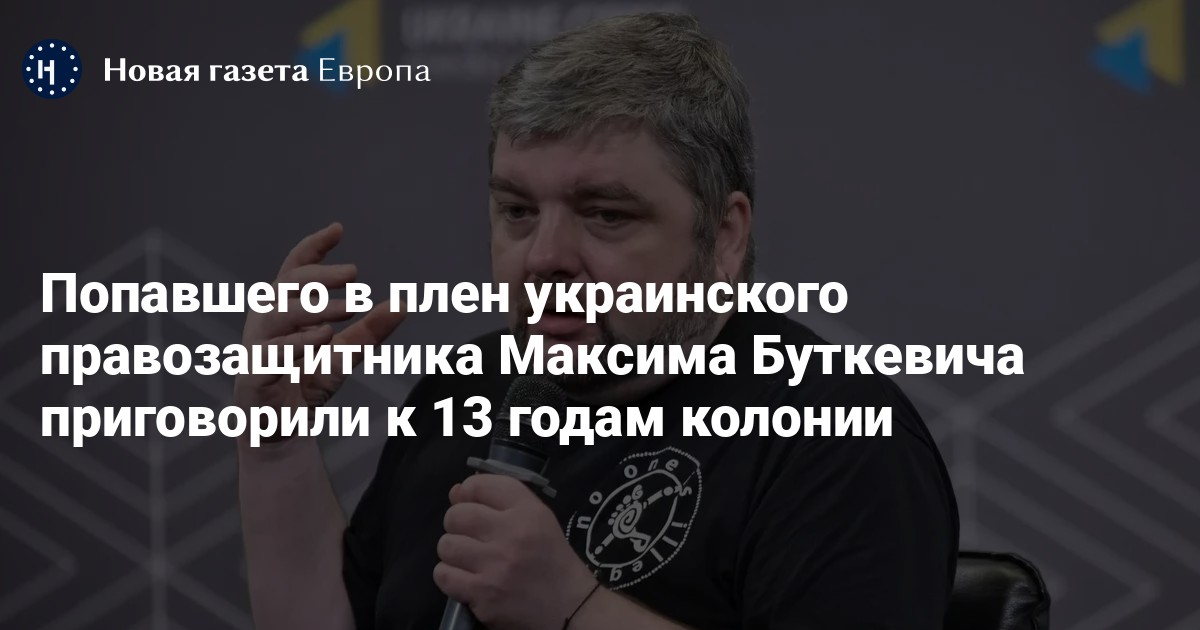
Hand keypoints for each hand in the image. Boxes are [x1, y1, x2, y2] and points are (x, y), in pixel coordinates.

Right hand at [233, 223, 406, 438]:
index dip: (313, 247)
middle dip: (319, 276)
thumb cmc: (306, 384)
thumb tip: (403, 303)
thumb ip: (370, 330)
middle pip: (285, 286)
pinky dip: (297, 344)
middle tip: (355, 273)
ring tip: (348, 307)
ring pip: (275, 315)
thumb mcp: (345, 353)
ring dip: (312, 307)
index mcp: (283, 309)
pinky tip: (324, 337)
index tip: (339, 230)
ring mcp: (256, 348)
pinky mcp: (253, 377)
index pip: (294, 270)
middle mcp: (265, 322)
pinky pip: (269, 355)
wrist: (283, 430)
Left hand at [434, 475, 598, 629]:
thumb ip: (500, 502)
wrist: (568, 607)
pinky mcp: (483, 594)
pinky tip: (465, 578)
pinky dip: (450, 576)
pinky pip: (444, 575)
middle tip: (470, 537)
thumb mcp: (537, 520)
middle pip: (456, 515)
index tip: (471, 504)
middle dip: (457, 524)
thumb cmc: (550, 560)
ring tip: (469, 559)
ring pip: (447, 545)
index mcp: (528, 511)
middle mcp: (512, 534)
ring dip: (453, 552)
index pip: (480, 485)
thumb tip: (456, 492)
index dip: (468, 492)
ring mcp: (496, 566)